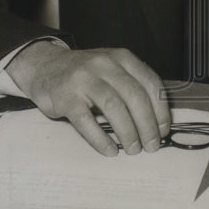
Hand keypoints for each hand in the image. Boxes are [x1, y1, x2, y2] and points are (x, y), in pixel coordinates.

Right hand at [5, 42, 170, 155]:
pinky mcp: (66, 97)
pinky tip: (110, 150)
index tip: (164, 130)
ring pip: (113, 107)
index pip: (150, 83)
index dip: (161, 110)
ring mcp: (83, 79)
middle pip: (134, 96)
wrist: (45, 67)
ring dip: (128, 132)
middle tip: (152, 146)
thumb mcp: (112, 70)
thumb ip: (132, 86)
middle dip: (147, 125)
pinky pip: (86, 121)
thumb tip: (157, 122)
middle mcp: (104, 64)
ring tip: (133, 149)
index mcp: (121, 58)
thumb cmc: (86, 75)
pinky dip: (101, 139)